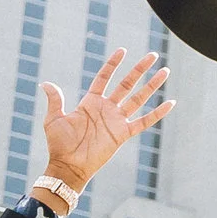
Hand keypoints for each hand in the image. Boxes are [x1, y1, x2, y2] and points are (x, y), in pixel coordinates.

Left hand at [34, 49, 172, 199]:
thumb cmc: (59, 145)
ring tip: (165, 71)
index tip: (123, 50)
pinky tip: (171, 103)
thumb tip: (45, 83)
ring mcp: (116, 120)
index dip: (113, 64)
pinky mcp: (123, 134)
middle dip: (139, 69)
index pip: (104, 77)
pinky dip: (157, 113)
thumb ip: (55, 100)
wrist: (68, 167)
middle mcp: (106, 108)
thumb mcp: (54, 119)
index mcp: (91, 102)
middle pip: (127, 84)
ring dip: (152, 85)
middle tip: (153, 54)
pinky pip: (144, 121)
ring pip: (139, 98)